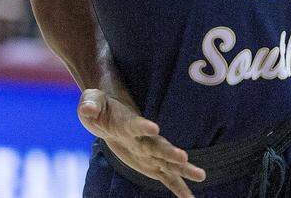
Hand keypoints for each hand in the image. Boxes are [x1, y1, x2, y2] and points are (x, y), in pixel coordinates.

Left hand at [78, 89, 205, 197]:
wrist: (110, 110)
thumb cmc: (100, 104)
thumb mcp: (90, 102)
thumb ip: (90, 105)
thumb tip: (88, 110)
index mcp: (127, 123)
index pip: (135, 125)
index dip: (143, 127)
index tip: (154, 128)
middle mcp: (143, 138)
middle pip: (158, 146)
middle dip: (170, 152)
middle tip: (184, 157)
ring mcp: (149, 151)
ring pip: (168, 163)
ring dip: (183, 169)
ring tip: (202, 175)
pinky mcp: (150, 164)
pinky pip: (166, 178)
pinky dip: (178, 188)